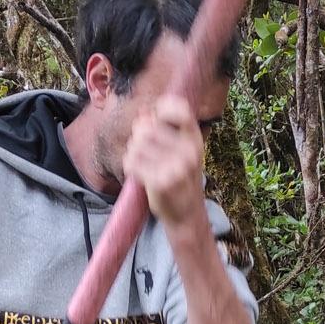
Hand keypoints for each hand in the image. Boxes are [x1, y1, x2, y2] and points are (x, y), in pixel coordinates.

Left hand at [122, 95, 206, 228]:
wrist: (186, 214)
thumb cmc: (180, 177)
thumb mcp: (181, 151)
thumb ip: (164, 131)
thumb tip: (142, 115)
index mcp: (195, 140)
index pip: (180, 110)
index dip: (163, 109)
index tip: (156, 118)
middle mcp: (188, 152)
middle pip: (146, 128)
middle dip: (138, 137)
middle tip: (144, 151)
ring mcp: (176, 168)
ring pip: (136, 145)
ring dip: (132, 152)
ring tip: (142, 163)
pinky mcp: (160, 182)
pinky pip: (131, 162)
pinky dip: (129, 166)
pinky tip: (138, 173)